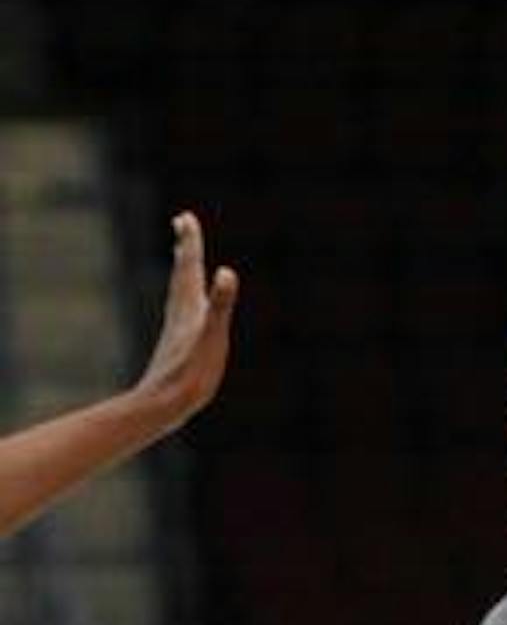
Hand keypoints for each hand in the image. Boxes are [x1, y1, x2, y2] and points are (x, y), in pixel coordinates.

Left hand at [134, 212, 238, 425]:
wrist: (163, 406)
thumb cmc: (190, 374)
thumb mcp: (212, 337)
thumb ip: (220, 305)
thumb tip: (226, 272)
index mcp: (189, 307)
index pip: (190, 267)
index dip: (190, 243)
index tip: (185, 218)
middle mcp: (181, 313)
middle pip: (182, 274)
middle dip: (186, 249)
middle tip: (183, 225)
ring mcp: (179, 329)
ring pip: (181, 291)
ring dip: (184, 271)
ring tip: (186, 259)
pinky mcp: (181, 345)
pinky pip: (185, 310)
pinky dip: (188, 298)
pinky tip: (190, 308)